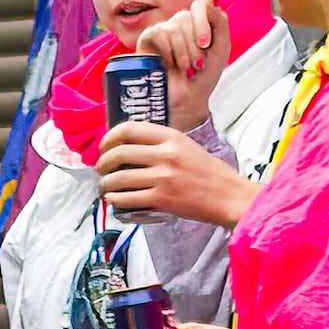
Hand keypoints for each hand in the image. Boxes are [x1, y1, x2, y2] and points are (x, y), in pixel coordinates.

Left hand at [94, 122, 250, 227]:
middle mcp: (166, 154)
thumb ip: (160, 144)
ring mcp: (163, 176)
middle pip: (119, 152)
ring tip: (106, 187)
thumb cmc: (206, 172)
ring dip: (106, 184)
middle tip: (101, 169)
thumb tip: (127, 146)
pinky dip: (114, 200)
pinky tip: (114, 199)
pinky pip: (126, 198)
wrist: (227, 196)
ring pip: (118, 178)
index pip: (130, 128)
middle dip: (103, 163)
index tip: (104, 147)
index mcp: (172, 137)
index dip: (109, 138)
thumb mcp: (185, 147)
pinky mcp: (162, 198)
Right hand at [139, 0, 229, 77]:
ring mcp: (164, 30)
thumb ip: (220, 21)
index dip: (202, 24)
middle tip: (197, 65)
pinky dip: (167, 52)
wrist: (186, 99)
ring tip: (186, 69)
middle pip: (186, 17)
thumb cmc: (204, 77)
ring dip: (182, 53)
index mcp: (199, 22)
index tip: (205, 45)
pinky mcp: (148, 39)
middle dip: (193, 46)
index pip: (199, 6)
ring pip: (173, 29)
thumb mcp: (222, 47)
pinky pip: (158, 34)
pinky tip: (169, 64)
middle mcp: (181, 23)